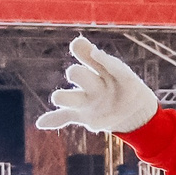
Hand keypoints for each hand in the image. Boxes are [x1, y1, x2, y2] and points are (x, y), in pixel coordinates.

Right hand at [35, 36, 159, 133]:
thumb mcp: (124, 75)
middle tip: (78, 74)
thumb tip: (94, 52)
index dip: (82, 50)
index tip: (89, 52)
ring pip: (65, 96)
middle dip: (77, 74)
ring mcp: (83, 99)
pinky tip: (41, 124)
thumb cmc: (129, 88)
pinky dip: (51, 120)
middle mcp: (88, 81)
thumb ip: (110, 63)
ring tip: (59, 97)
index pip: (85, 53)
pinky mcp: (82, 116)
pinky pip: (62, 117)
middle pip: (75, 73)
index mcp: (98, 67)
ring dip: (62, 96)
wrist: (134, 112)